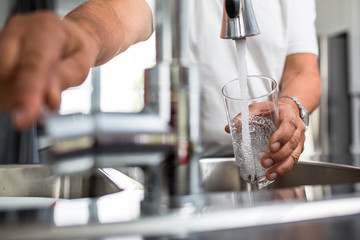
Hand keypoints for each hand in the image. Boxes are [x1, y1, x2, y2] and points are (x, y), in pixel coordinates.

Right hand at [0, 11, 98, 129]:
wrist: (69, 35)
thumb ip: (64, 79)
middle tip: (36, 109)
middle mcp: (21, 29)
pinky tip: (24, 91)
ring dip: (14, 97)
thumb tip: (49, 99)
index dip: (28, 92)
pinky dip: (9, 92)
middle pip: (7, 71)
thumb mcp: (80, 65)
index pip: (34, 64)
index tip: (24, 119)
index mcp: (47, 30)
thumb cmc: (76, 50)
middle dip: (19, 98)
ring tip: (35, 95)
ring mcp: (4, 36)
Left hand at [224, 98, 304, 180]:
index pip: (289, 125)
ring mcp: (298, 141)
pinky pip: (292, 162)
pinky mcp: (296, 150)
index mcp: (288, 115)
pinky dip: (283, 170)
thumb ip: (245, 116)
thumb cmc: (273, 110)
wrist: (287, 111)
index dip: (281, 136)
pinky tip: (273, 175)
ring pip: (294, 155)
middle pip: (292, 144)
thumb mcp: (259, 107)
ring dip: (281, 167)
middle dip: (278, 155)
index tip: (272, 145)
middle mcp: (297, 129)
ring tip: (269, 174)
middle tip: (265, 162)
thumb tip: (229, 128)